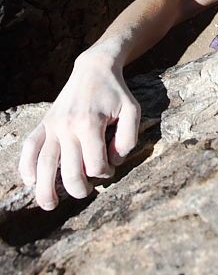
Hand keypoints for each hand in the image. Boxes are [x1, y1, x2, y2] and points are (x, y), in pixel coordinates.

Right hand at [19, 51, 139, 210]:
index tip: (110, 168)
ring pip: (44, 163)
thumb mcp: (133, 111)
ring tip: (50, 205)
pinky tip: (30, 181)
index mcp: (90, 124)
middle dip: (79, 188)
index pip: (95, 164)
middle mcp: (68, 126)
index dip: (105, 172)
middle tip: (86, 191)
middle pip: (69, 170)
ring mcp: (53, 125)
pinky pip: (29, 146)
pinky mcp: (44, 123)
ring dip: (45, 188)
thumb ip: (128, 138)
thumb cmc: (116, 93)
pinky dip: (26, 165)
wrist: (94, 69)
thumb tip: (113, 160)